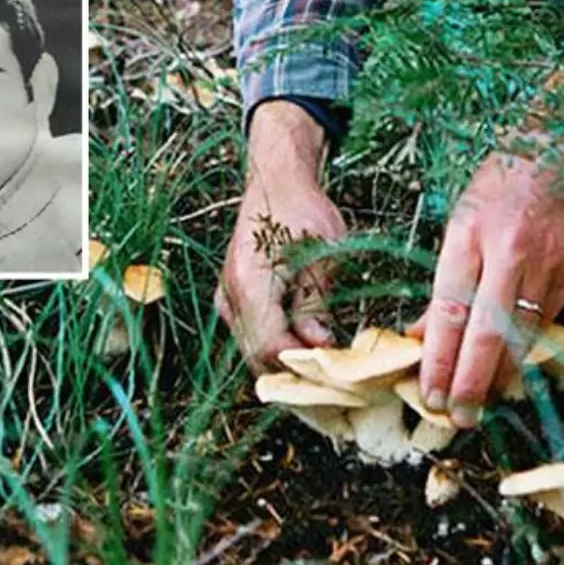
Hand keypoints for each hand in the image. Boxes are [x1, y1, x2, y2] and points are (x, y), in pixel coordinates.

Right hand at [215, 101, 344, 372]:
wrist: (275, 183)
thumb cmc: (303, 210)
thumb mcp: (323, 253)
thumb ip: (316, 301)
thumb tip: (320, 343)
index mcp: (250, 283)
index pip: (271, 345)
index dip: (303, 365)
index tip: (337, 372)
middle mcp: (230, 295)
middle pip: (258, 357)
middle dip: (296, 373)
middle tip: (335, 381)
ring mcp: (227, 300)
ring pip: (254, 352)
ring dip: (287, 364)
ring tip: (325, 370)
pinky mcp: (232, 302)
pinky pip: (253, 338)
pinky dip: (278, 350)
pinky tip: (307, 352)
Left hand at [407, 147, 563, 427]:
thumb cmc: (504, 180)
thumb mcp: (461, 221)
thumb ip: (447, 281)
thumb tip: (423, 334)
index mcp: (471, 233)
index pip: (451, 311)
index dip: (440, 359)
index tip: (429, 392)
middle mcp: (512, 250)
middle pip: (489, 332)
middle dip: (471, 382)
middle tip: (457, 416)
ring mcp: (552, 261)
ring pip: (524, 335)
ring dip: (502, 375)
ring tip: (483, 401)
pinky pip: (550, 319)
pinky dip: (528, 347)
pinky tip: (514, 366)